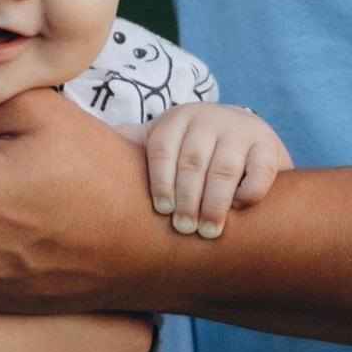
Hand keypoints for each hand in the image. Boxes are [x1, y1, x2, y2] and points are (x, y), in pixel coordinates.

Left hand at [143, 102, 291, 237]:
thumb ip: (133, 145)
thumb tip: (82, 148)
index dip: (160, 182)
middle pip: (192, 163)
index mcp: (178, 119)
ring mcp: (242, 131)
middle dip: (186, 200)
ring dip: (214, 205)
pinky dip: (247, 195)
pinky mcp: (270, 147)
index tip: (162, 211)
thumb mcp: (165, 141)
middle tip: (184, 229)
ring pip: (223, 170)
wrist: (248, 136)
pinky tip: (238, 210)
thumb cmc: (194, 149)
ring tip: (207, 232)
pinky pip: (259, 174)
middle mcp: (210, 119)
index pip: (162, 149)